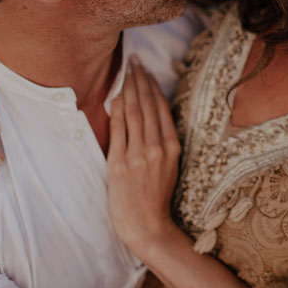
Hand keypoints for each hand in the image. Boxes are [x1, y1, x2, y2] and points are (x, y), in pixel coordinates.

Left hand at [107, 58, 180, 250]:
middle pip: (147, 105)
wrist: (147, 227)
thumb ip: (158, 140)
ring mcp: (139, 155)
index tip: (146, 70)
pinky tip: (115, 96)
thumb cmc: (154, 197)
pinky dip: (117, 110)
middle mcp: (157, 148)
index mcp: (172, 147)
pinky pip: (118, 130)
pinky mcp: (121, 164)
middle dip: (140, 80)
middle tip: (134, 61)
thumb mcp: (166, 165)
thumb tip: (143, 111)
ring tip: (127, 71)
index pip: (161, 108)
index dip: (153, 85)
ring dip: (129, 88)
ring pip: (134, 112)